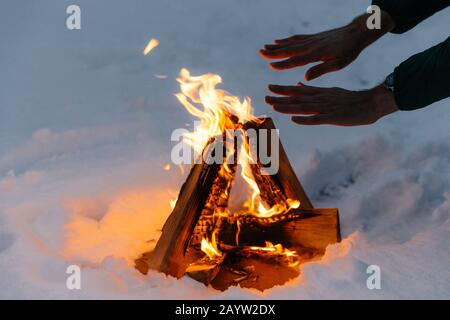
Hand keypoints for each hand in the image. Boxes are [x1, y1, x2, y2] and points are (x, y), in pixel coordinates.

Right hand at [260, 12, 394, 79]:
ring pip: (290, 43)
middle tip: (261, 53)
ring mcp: (311, 40)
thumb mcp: (337, 64)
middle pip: (289, 50)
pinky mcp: (313, 37)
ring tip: (264, 47)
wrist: (356, 33)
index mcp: (315, 54)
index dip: (282, 64)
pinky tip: (279, 41)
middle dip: (274, 52)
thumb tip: (305, 78)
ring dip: (277, 46)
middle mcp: (310, 45)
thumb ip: (320, 70)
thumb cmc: (348, 51)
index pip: (295, 60)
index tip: (270, 66)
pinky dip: (286, 40)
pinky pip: (297, 38)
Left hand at [265, 83, 397, 125]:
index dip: (283, 89)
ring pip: (304, 108)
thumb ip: (313, 90)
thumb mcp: (329, 91)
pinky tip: (295, 120)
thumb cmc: (350, 99)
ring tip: (274, 106)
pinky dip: (306, 119)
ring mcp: (326, 108)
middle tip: (266, 96)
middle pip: (297, 98)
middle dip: (280, 97)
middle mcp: (320, 99)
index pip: (298, 90)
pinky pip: (317, 119)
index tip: (269, 87)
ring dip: (289, 107)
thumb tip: (297, 85)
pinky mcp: (333, 118)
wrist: (371, 103)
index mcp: (320, 93)